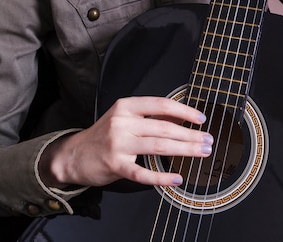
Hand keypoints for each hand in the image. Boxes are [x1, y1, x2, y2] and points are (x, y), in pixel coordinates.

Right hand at [39, 96, 212, 187]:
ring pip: (158, 146)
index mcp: (126, 106)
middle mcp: (122, 122)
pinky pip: (143, 173)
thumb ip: (149, 117)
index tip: (201, 118)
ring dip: (184, 150)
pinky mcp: (116, 166)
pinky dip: (162, 177)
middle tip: (208, 140)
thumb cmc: (103, 135)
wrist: (75, 154)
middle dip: (190, 134)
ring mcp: (118, 144)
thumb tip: (181, 117)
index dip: (184, 110)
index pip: (161, 105)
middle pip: (164, 127)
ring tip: (201, 152)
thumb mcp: (124, 117)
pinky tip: (177, 178)